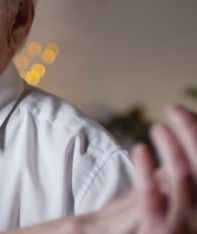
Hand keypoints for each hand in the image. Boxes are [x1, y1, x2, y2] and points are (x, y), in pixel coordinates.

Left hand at [132, 105, 196, 233]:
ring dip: (172, 146)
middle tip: (174, 109)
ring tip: (157, 128)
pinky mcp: (156, 230)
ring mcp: (183, 225)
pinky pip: (151, 197)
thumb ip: (176, 178)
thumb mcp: (173, 203)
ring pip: (184, 177)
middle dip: (193, 133)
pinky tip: (139, 149)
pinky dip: (146, 170)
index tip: (186, 114)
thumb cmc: (156, 226)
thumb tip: (180, 142)